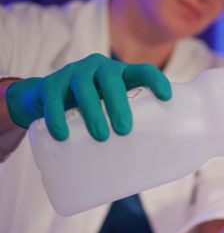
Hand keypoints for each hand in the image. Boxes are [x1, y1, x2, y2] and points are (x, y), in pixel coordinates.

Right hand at [5, 53, 170, 140]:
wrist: (48, 98)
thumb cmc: (94, 107)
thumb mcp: (112, 109)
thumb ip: (130, 124)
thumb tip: (151, 164)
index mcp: (122, 74)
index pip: (143, 71)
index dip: (156, 81)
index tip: (166, 97)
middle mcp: (100, 68)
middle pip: (112, 80)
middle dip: (118, 104)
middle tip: (124, 130)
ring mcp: (75, 72)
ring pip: (84, 87)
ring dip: (93, 112)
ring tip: (101, 136)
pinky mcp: (52, 82)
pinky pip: (54, 97)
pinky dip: (57, 116)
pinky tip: (62, 134)